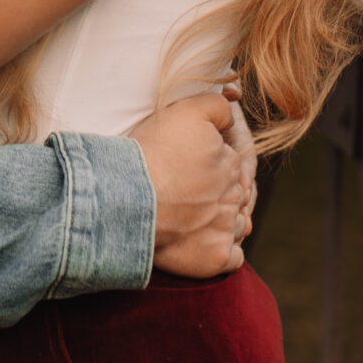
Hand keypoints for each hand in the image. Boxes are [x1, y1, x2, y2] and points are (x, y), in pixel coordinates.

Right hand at [130, 88, 256, 277]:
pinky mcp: (217, 258)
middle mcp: (235, 196)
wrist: (127, 198)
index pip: (233, 162)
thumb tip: (234, 105)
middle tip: (188, 193)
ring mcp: (227, 229)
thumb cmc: (153, 154)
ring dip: (223, 222)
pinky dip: (223, 252)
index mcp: (231, 163)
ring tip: (195, 219)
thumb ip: (217, 105)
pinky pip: (232, 257)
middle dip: (218, 194)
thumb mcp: (185, 112)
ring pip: (235, 225)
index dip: (212, 163)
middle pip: (234, 195)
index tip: (188, 166)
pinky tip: (204, 243)